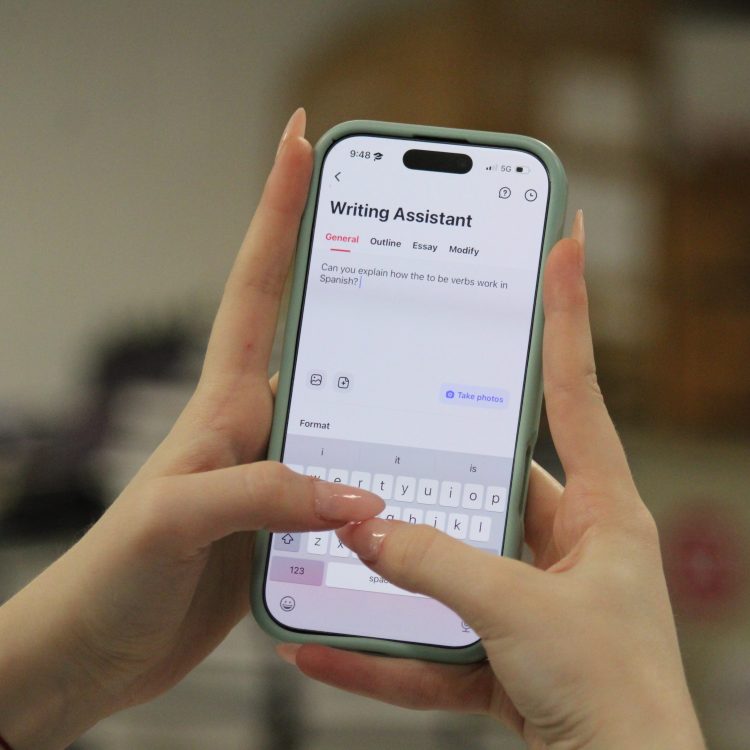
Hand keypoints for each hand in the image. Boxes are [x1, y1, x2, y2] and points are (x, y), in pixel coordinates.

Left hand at [0, 109, 382, 749]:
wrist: (102, 650)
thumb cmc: (113, 574)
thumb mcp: (178, 520)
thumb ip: (262, 495)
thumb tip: (356, 495)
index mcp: (224, 404)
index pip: (257, 287)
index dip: (277, 210)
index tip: (299, 141)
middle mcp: (257, 428)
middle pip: (323, 339)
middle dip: (366, 280)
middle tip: (422, 243)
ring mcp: (278, 474)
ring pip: (352, 419)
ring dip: (395, 398)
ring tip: (452, 376)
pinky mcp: (291, 524)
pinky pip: (350, 488)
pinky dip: (387, 482)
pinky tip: (419, 492)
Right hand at [279, 215, 705, 749]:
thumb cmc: (618, 699)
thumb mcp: (522, 615)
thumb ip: (439, 565)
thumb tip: (367, 529)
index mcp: (601, 514)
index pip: (575, 391)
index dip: (567, 315)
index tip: (564, 245)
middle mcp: (566, 545)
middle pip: (484, 483)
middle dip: (430, 468)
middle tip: (381, 421)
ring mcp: (531, 596)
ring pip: (446, 563)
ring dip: (392, 568)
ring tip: (334, 546)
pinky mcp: (504, 648)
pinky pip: (432, 639)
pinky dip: (382, 649)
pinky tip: (322, 650)